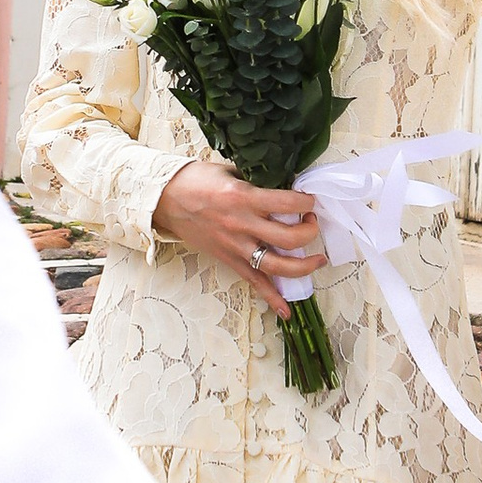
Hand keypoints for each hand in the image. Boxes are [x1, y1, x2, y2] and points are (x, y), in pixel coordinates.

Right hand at [152, 160, 327, 314]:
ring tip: (317, 260)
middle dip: (310, 232)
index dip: (307, 203)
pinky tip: (286, 311)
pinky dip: (272, 298)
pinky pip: (254, 282)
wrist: (164, 200)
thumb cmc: (195, 180)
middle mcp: (242, 224)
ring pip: (277, 266)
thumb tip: (281, 185)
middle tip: (312, 224)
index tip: (310, 202)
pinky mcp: (228, 260)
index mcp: (244, 198)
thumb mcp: (229, 171)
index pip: (288, 204)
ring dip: (304, 267)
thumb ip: (255, 181)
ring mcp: (236, 246)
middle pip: (289, 238)